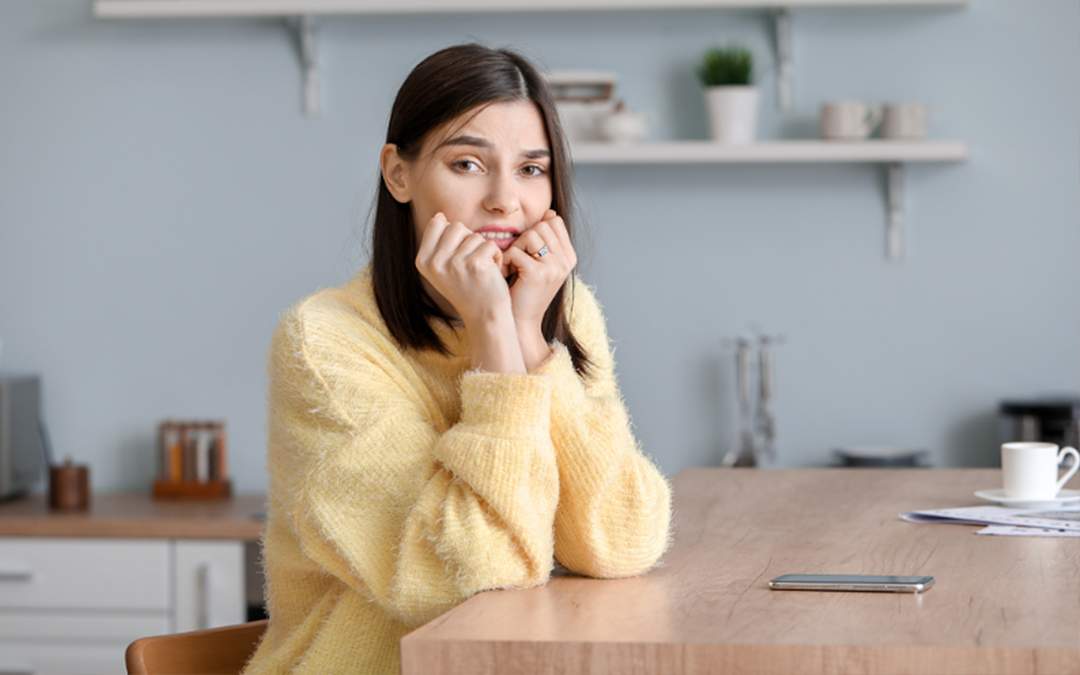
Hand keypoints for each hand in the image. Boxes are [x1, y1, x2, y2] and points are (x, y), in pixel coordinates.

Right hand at [415, 212, 511, 325]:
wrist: (484, 316)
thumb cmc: (467, 289)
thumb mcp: (443, 268)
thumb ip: (438, 243)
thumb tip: (439, 216)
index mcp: (423, 261)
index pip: (437, 223)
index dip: (454, 235)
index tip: (457, 256)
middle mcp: (435, 262)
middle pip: (456, 226)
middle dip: (469, 241)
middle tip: (471, 264)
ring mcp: (454, 263)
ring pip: (475, 235)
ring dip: (483, 250)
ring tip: (481, 271)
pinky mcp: (475, 264)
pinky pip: (490, 244)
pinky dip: (496, 256)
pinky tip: (491, 273)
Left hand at [501, 209, 577, 329]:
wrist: (521, 322)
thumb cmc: (525, 291)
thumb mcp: (541, 263)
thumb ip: (546, 240)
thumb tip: (550, 212)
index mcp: (569, 257)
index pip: (555, 222)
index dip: (536, 230)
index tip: (528, 251)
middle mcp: (566, 262)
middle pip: (541, 226)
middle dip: (524, 239)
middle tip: (517, 260)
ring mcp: (554, 267)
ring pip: (530, 235)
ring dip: (515, 249)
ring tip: (513, 267)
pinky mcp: (538, 274)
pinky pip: (516, 251)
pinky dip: (506, 261)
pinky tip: (506, 274)